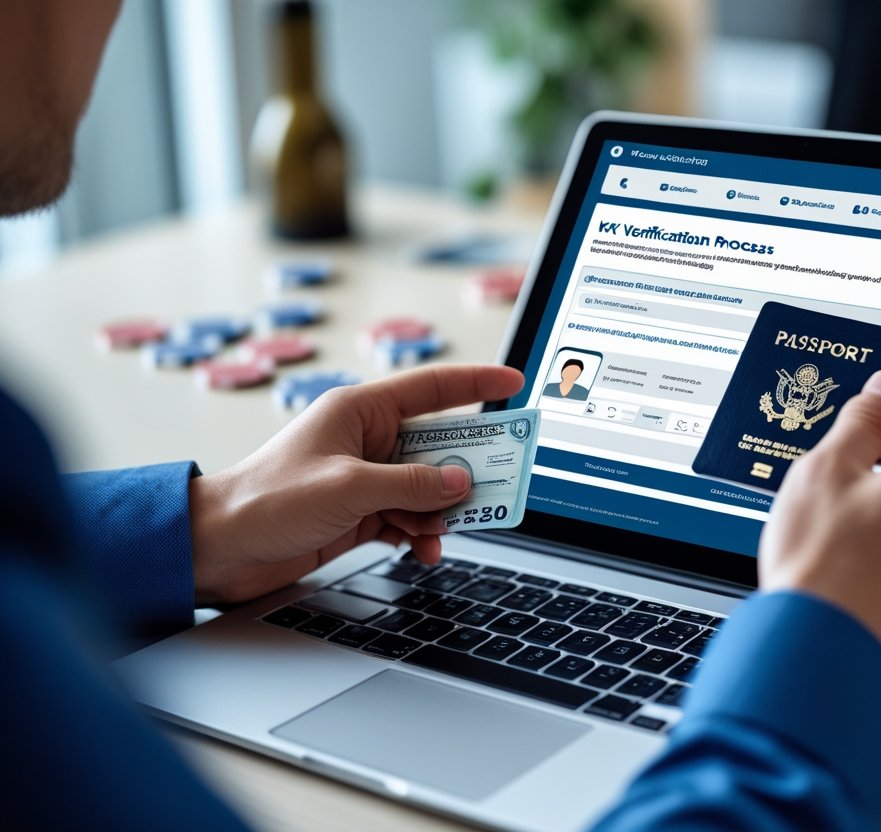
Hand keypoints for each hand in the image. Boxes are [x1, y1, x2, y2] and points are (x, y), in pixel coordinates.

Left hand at [189, 364, 523, 605]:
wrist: (220, 548)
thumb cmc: (267, 501)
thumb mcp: (349, 488)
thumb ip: (411, 484)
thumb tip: (460, 482)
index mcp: (361, 411)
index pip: (431, 389)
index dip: (476, 382)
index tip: (514, 380)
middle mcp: (367, 441)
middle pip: (437, 446)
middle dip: (465, 468)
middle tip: (497, 483)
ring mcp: (365, 478)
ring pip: (427, 487)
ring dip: (440, 511)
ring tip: (441, 530)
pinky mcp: (360, 513)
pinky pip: (409, 517)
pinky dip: (421, 534)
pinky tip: (423, 550)